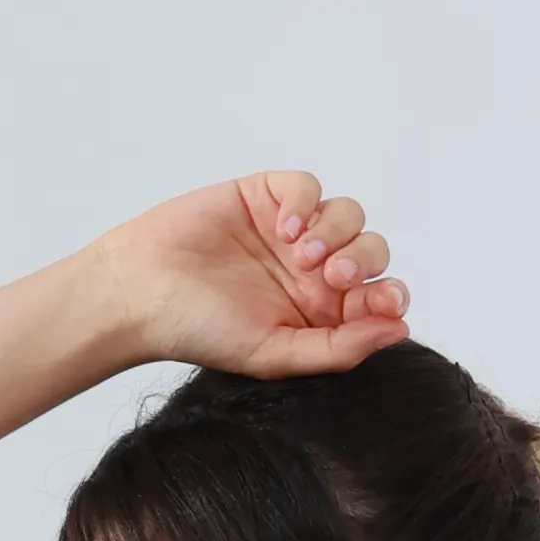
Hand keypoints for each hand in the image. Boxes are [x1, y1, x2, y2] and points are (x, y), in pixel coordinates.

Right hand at [92, 170, 409, 387]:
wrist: (140, 292)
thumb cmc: (198, 332)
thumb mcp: (273, 353)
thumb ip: (337, 348)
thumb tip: (399, 331)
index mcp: (319, 314)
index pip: (377, 296)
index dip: (388, 294)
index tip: (376, 299)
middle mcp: (311, 272)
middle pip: (372, 251)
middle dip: (363, 260)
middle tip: (332, 277)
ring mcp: (290, 231)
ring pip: (348, 215)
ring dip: (335, 232)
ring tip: (297, 254)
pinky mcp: (266, 195)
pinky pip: (309, 187)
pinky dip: (306, 202)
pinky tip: (281, 228)